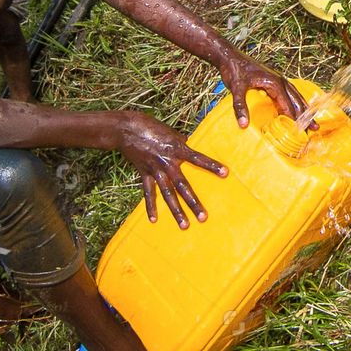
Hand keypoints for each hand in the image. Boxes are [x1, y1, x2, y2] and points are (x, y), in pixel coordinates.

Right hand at [116, 111, 225, 227]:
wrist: (125, 129)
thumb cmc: (150, 125)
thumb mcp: (170, 131)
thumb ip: (181, 141)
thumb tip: (189, 144)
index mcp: (177, 149)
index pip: (198, 159)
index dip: (211, 165)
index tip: (225, 173)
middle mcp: (167, 163)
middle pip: (182, 186)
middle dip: (193, 202)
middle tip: (203, 217)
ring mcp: (155, 170)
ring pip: (167, 194)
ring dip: (176, 211)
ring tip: (185, 225)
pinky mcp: (144, 173)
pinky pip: (148, 192)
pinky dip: (150, 206)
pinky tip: (154, 219)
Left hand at [218, 50, 306, 125]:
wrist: (231, 56)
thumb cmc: (234, 70)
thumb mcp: (236, 88)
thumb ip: (240, 106)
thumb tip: (243, 125)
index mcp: (275, 83)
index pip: (288, 105)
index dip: (294, 119)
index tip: (300, 132)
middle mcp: (280, 81)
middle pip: (297, 101)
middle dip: (306, 115)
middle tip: (314, 129)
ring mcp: (278, 80)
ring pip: (295, 96)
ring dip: (304, 109)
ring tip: (312, 121)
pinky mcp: (274, 81)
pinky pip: (289, 93)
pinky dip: (296, 102)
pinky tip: (297, 108)